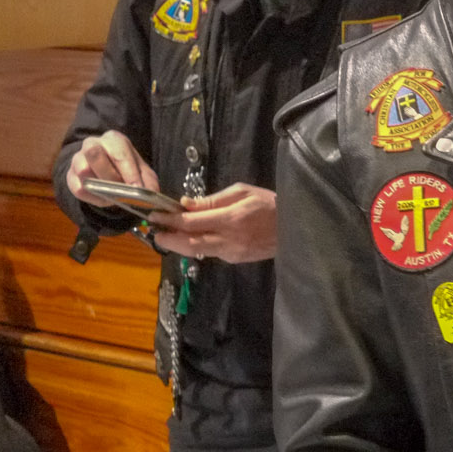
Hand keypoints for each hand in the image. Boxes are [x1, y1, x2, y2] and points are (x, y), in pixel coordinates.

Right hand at [66, 131, 160, 205]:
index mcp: (113, 139)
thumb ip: (148, 181)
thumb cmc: (127, 168)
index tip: (137, 188)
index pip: (119, 153)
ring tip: (114, 196)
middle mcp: (92, 144)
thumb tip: (151, 192)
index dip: (129, 172)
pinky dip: (93, 198)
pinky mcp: (70, 176)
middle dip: (110, 176)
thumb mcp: (142, 172)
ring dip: (101, 187)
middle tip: (123, 191)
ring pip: (82, 170)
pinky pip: (78, 188)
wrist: (106, 170)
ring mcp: (78, 159)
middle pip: (94, 153)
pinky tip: (105, 199)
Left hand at [146, 183, 277, 262]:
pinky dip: (198, 246)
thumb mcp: (243, 192)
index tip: (155, 215)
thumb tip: (186, 205)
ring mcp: (232, 252)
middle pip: (189, 244)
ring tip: (167, 235)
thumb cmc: (271, 204)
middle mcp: (229, 239)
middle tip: (155, 232)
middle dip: (168, 239)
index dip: (169, 219)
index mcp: (230, 218)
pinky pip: (211, 252)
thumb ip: (213, 200)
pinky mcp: (236, 259)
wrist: (297, 228)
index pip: (190, 222)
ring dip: (179, 244)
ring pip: (197, 252)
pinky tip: (192, 238)